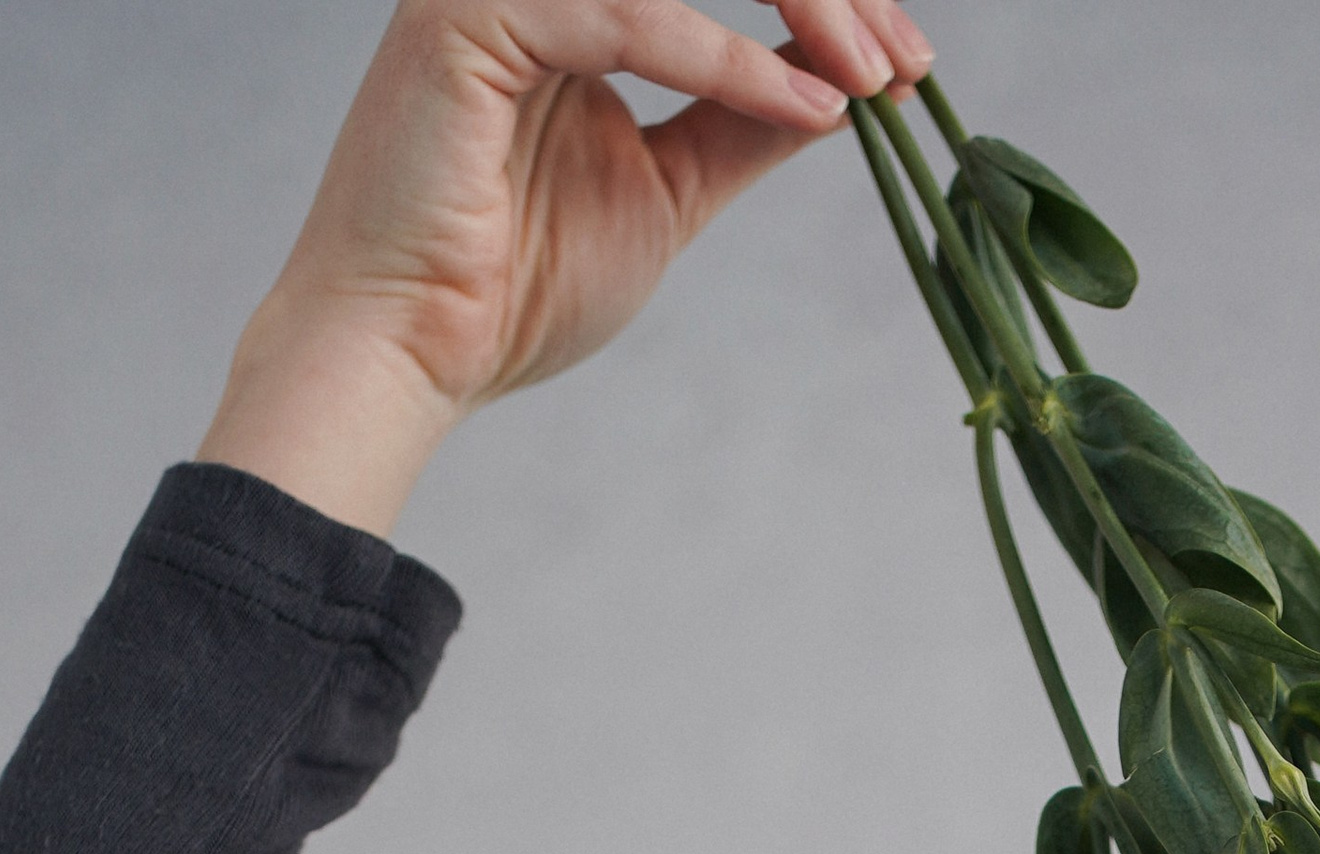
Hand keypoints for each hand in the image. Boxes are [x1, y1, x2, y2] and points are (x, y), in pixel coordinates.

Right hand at [198, 0, 930, 538]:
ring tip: (868, 81)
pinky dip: (724, 54)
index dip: (825, 1)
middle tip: (902, 62)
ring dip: (796, 5)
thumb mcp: (666, 192)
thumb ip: (738, 123)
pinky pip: (627, 10)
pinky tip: (798, 106)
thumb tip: (837, 84)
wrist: (412, 352)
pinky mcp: (468, 11)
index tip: (907, 64)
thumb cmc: (515, 287)